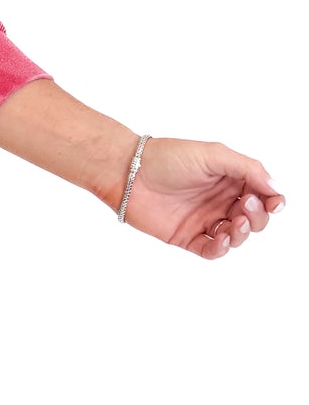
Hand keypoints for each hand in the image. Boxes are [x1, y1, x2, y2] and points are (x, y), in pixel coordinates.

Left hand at [119, 136, 286, 259]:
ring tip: (235, 222)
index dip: (272, 201)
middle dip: (257, 215)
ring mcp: (204, 219)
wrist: (129, 172)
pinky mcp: (187, 236)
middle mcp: (219, 200)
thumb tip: (275, 188)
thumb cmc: (168, 157)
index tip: (275, 203)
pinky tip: (221, 238)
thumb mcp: (214, 154)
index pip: (261, 194)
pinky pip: (211, 250)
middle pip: (253, 218)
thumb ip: (247, 169)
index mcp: (229, 179)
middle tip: (244, 205)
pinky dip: (221, 248)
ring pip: (236, 236)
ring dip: (242, 233)